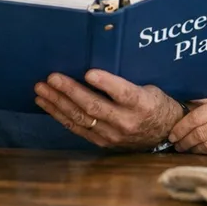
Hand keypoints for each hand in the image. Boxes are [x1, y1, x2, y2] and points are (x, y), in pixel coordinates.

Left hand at [35, 70, 183, 150]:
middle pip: (94, 107)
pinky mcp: (102, 142)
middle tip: (51, 77)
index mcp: (142, 104)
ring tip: (41, 90)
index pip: (123, 93)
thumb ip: (128, 81)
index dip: (106, 83)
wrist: (165, 134)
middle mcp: (126, 122)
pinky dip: (60, 115)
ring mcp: (112, 135)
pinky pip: (77, 128)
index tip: (89, 72)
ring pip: (81, 119)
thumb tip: (97, 62)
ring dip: (58, 103)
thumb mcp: (151, 88)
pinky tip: (47, 104)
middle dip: (70, 91)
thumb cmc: (155, 103)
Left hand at [168, 97, 206, 154]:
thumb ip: (206, 102)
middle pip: (200, 133)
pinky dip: (204, 154)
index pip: (197, 117)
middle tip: (175, 144)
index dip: (181, 127)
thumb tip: (185, 102)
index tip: (172, 134)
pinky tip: (197, 153)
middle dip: (184, 140)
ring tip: (184, 148)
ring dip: (192, 149)